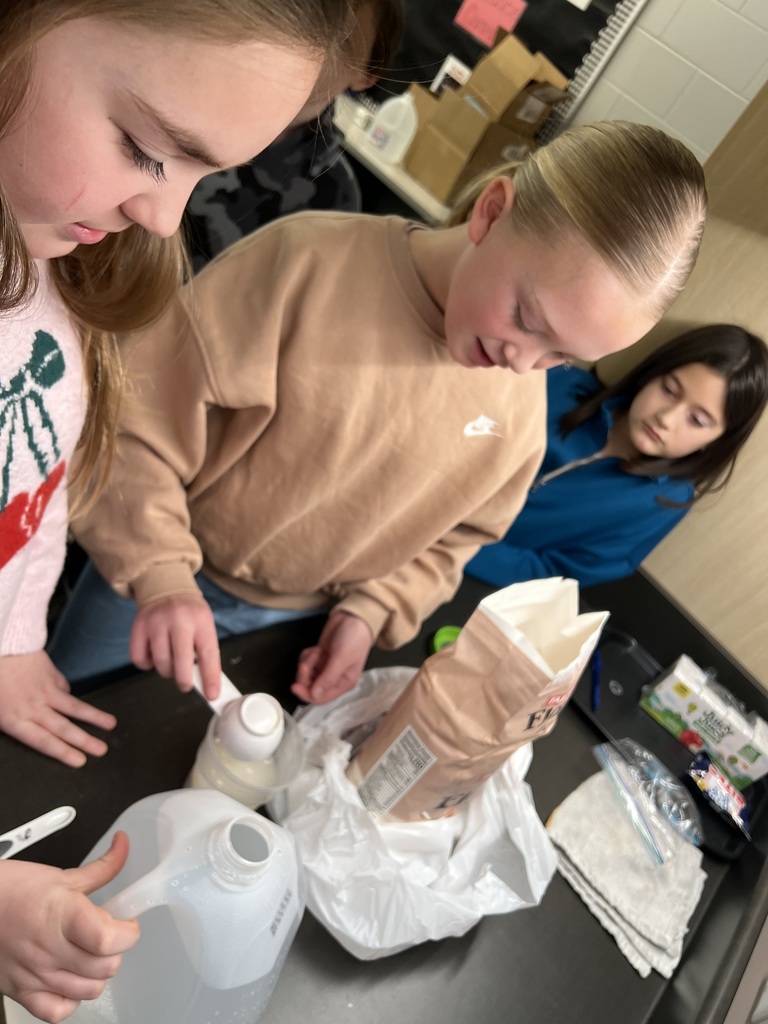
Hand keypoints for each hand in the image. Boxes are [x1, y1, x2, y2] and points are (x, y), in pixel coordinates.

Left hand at [0, 652, 115, 767]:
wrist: (2, 643)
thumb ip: (7, 719)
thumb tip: (16, 725)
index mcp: (13, 718)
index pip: (43, 741)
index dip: (63, 752)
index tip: (79, 760)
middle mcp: (33, 707)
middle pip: (64, 727)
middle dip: (85, 741)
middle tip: (101, 750)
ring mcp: (44, 690)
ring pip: (74, 707)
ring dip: (94, 717)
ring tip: (110, 724)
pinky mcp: (51, 675)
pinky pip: (63, 688)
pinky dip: (68, 694)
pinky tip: (70, 697)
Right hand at [0, 831, 139, 1023]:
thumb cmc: (12, 890)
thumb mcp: (62, 876)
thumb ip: (102, 868)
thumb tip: (123, 846)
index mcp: (63, 916)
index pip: (109, 940)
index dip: (128, 932)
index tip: (126, 921)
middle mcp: (50, 950)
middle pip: (105, 968)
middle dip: (116, 950)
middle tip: (108, 934)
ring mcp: (35, 975)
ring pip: (88, 991)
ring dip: (97, 973)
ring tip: (90, 954)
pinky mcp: (21, 992)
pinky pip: (57, 1012)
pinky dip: (70, 999)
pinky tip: (70, 978)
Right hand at [130, 593, 220, 699]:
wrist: (165, 586)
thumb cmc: (189, 612)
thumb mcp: (204, 625)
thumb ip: (205, 652)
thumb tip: (207, 684)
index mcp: (200, 620)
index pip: (208, 654)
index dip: (210, 678)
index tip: (212, 695)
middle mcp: (178, 620)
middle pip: (180, 661)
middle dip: (184, 681)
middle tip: (185, 685)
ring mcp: (156, 622)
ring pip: (160, 663)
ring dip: (166, 672)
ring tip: (171, 664)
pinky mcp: (138, 627)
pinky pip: (139, 658)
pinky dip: (147, 665)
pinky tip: (155, 656)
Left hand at [291, 612, 372, 703]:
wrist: (352, 617)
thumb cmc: (352, 639)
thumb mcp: (341, 658)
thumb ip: (327, 678)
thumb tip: (314, 696)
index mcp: (343, 683)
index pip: (321, 698)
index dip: (306, 694)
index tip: (294, 686)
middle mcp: (333, 678)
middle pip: (310, 687)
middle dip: (305, 676)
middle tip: (305, 664)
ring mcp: (324, 668)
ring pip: (306, 674)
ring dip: (307, 663)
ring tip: (317, 651)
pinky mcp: (318, 658)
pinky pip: (305, 662)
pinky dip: (308, 656)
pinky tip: (316, 648)